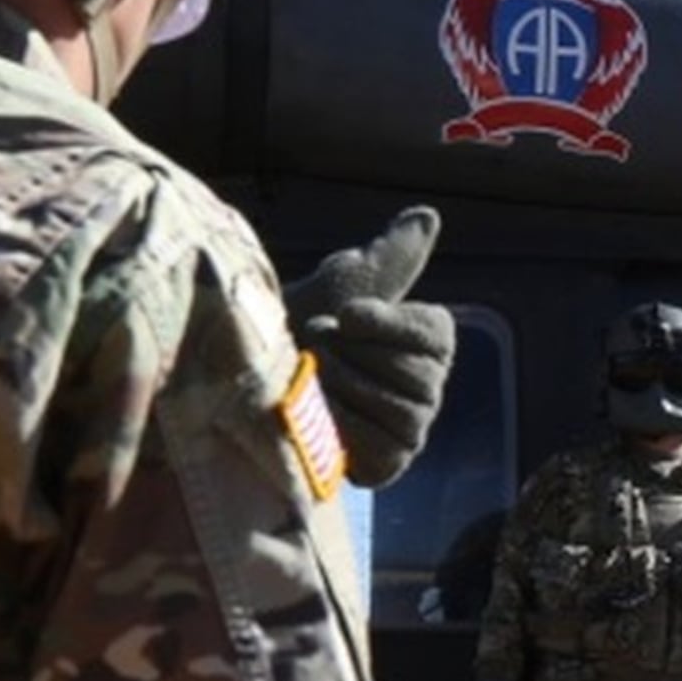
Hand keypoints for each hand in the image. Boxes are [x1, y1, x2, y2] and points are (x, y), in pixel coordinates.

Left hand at [284, 208, 452, 490]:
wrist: (246, 381)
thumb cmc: (294, 326)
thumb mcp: (340, 285)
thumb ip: (388, 257)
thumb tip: (427, 216)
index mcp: (428, 341)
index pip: (435, 334)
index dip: (386, 325)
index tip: (345, 316)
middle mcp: (429, 387)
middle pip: (417, 375)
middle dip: (354, 356)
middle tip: (314, 346)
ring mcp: (411, 429)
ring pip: (397, 411)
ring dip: (341, 388)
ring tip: (310, 378)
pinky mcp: (386, 464)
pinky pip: (379, 446)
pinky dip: (338, 427)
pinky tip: (315, 415)